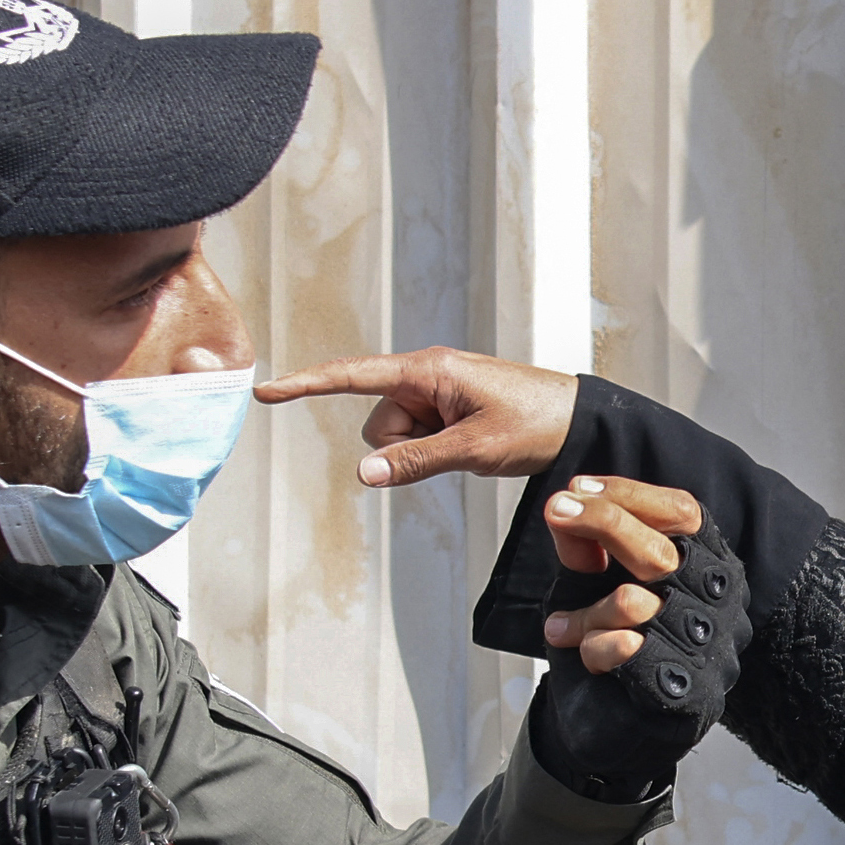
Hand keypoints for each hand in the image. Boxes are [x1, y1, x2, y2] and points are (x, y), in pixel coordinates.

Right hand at [254, 348, 579, 487]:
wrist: (578, 422)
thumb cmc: (534, 422)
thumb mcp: (475, 447)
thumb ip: (416, 461)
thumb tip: (363, 474)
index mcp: (427, 370)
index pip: (352, 376)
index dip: (306, 386)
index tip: (266, 392)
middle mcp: (424, 377)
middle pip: (378, 425)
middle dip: (403, 448)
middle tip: (459, 447)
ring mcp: (434, 395)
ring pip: (395, 440)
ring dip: (421, 452)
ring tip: (472, 444)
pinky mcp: (445, 412)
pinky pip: (415, 442)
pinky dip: (433, 452)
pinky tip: (471, 446)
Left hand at [536, 476, 710, 671]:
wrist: (608, 728)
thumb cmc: (609, 650)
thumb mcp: (589, 587)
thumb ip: (585, 549)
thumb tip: (568, 503)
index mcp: (706, 565)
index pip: (683, 514)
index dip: (629, 495)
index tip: (576, 489)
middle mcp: (717, 602)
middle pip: (662, 549)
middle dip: (603, 524)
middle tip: (556, 510)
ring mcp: (707, 647)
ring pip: (634, 603)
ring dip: (586, 615)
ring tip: (565, 627)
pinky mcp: (687, 689)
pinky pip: (627, 650)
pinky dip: (594, 651)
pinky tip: (589, 659)